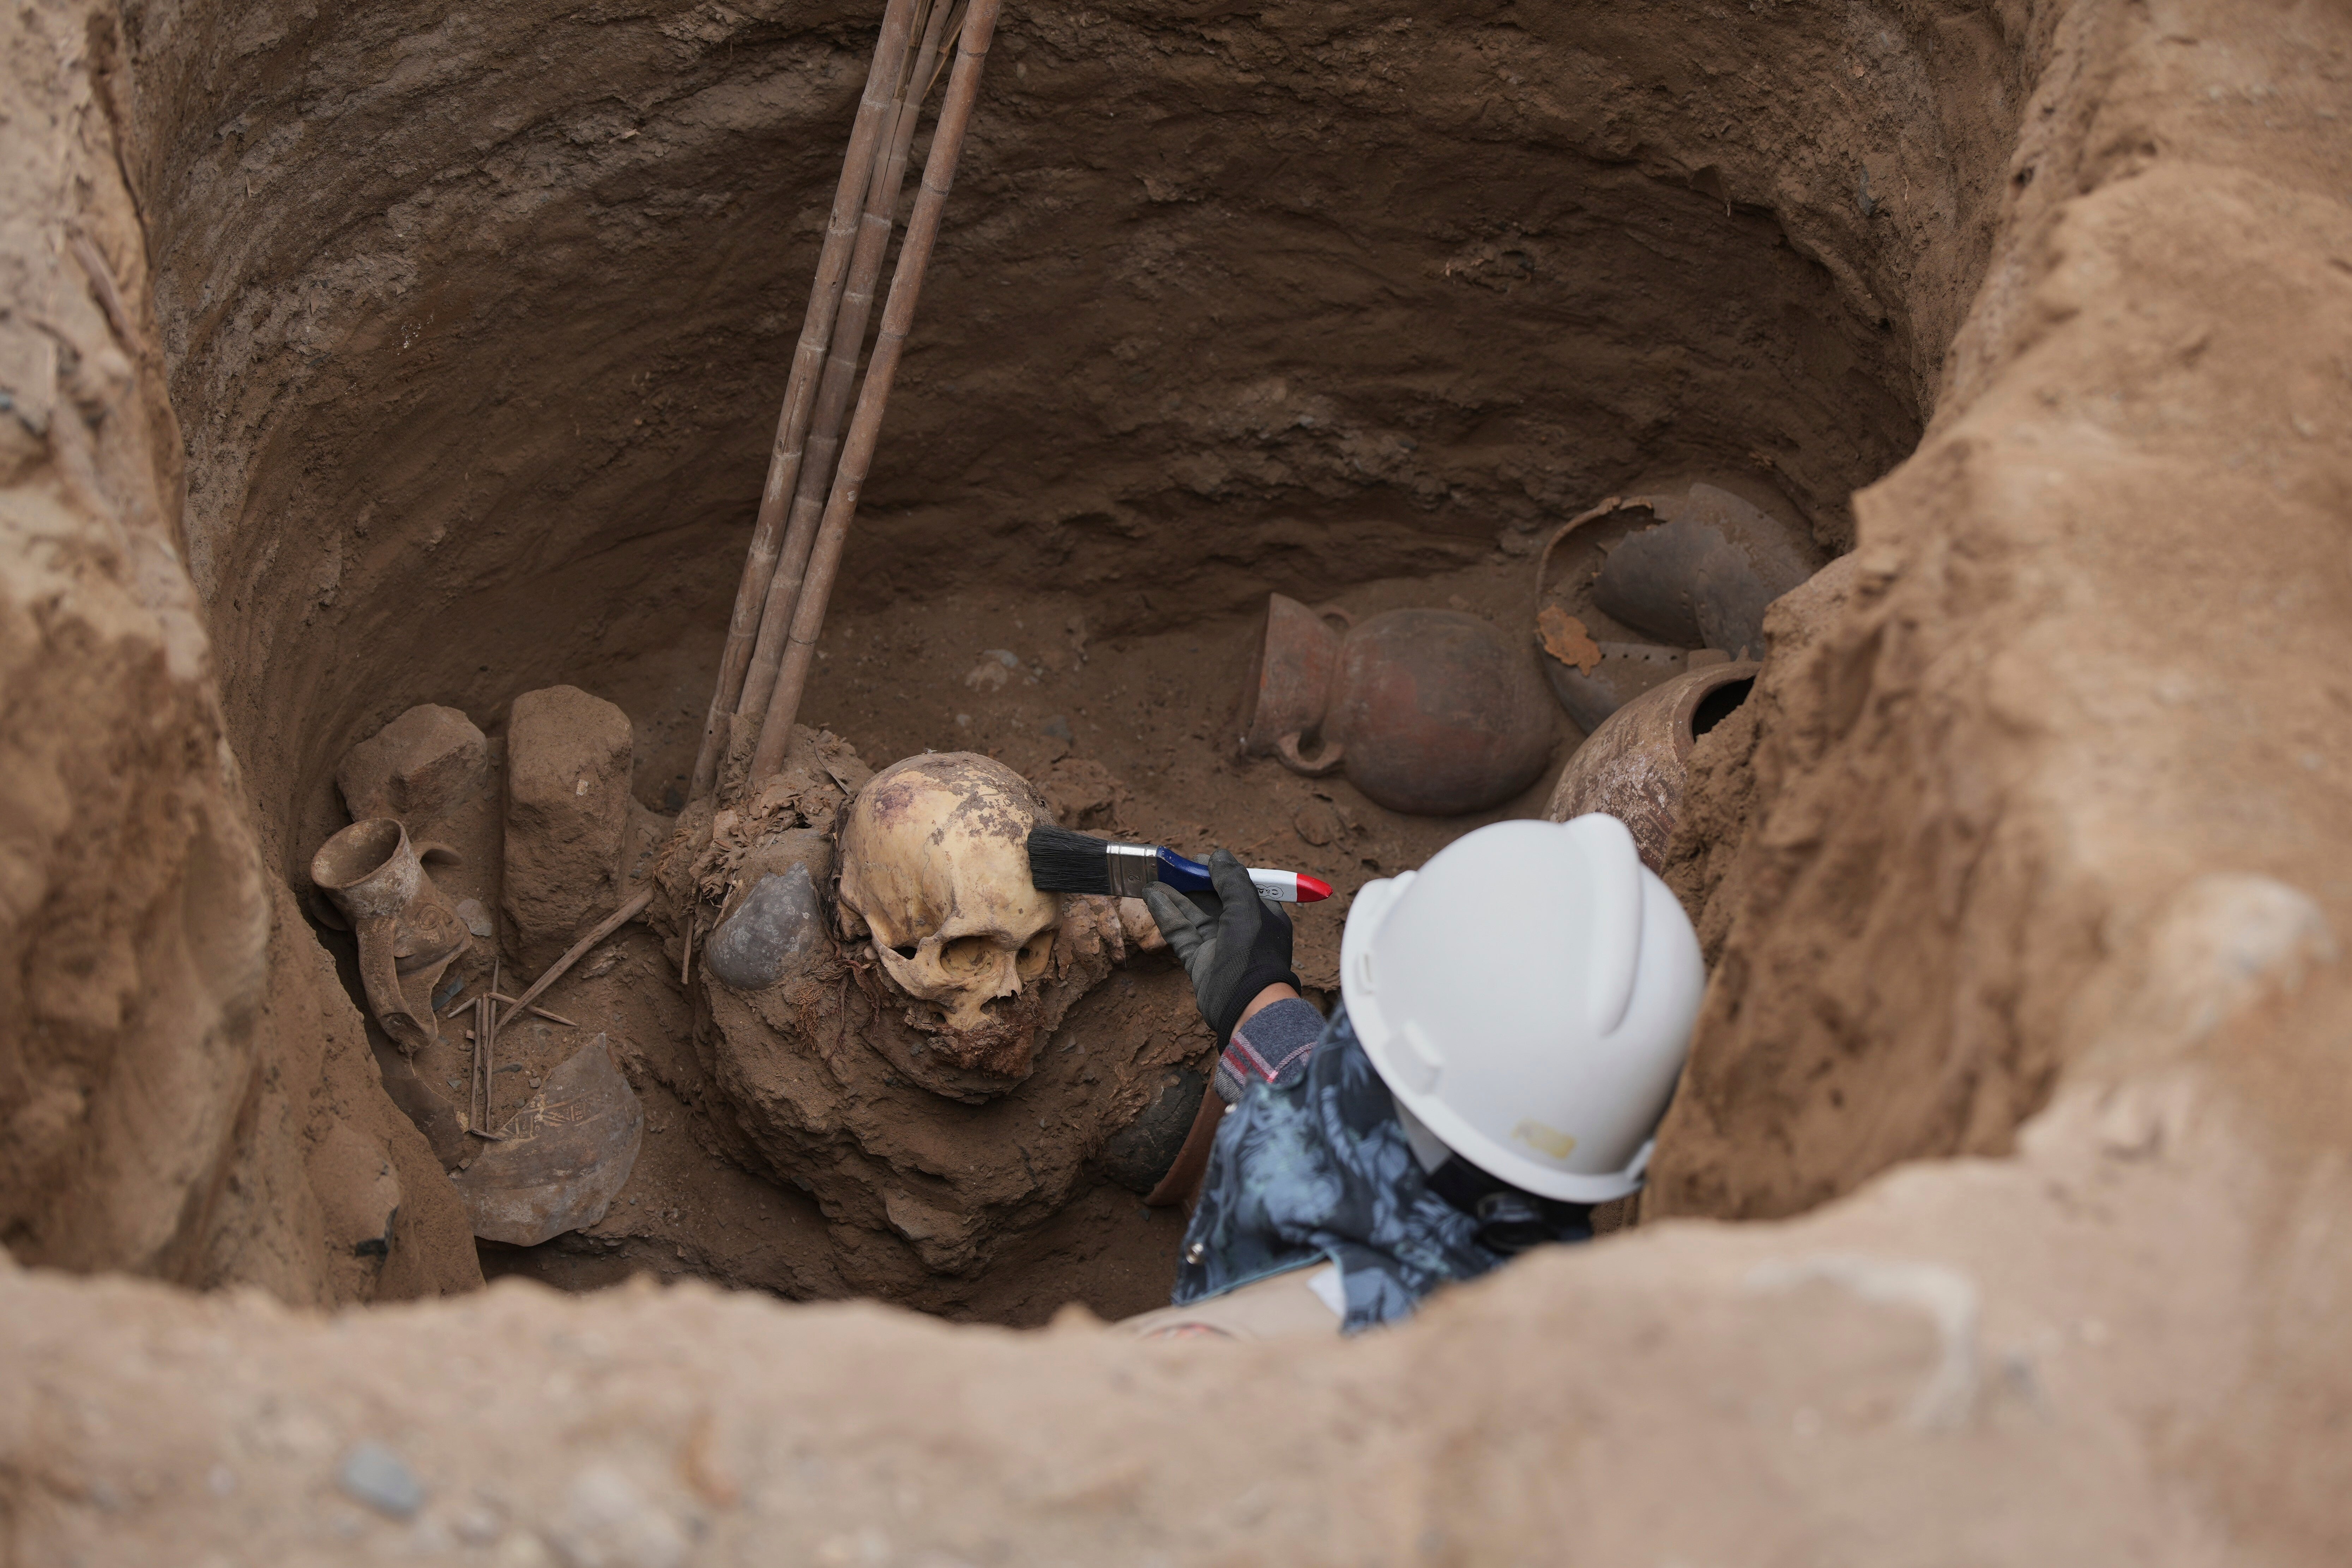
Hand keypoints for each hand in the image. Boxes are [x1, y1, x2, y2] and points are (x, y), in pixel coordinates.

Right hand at [1142, 848, 1300, 1046]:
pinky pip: (1181, 934)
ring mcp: (1219, 948)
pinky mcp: (1200, 963)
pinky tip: (1152, 898)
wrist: (1247, 1005)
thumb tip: (1218, 855)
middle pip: (1212, 900)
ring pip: (1193, 916)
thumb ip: (1231, 880)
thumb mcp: (1247, 907)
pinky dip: (1167, 916)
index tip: (1196, 860)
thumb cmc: (1254, 953)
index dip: (1217, 872)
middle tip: (1167, 868)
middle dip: (1190, 884)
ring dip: (1173, 898)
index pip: (1238, 887)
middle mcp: (1241, 930)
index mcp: (1261, 915)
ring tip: (1151, 881)